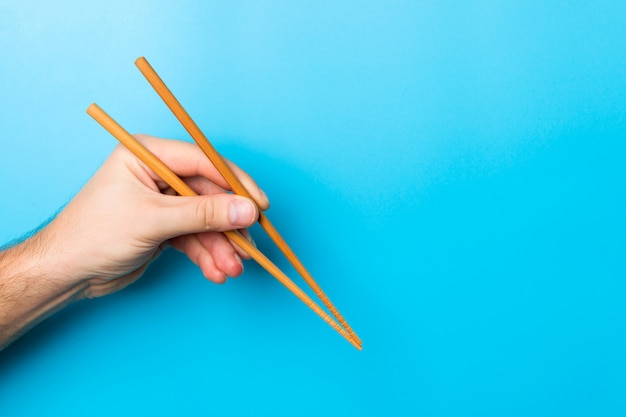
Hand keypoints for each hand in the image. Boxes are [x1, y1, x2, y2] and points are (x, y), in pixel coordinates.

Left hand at [44, 134, 269, 296]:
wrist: (66, 274)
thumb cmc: (94, 235)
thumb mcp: (153, 221)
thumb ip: (204, 214)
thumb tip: (247, 210)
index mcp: (147, 155)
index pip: (203, 162)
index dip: (235, 183)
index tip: (259, 204)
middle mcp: (157, 175)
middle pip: (209, 195)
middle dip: (228, 226)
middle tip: (248, 246)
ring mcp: (162, 202)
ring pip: (205, 221)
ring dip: (221, 246)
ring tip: (232, 268)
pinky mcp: (164, 227)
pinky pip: (195, 238)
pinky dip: (207, 255)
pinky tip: (216, 272)